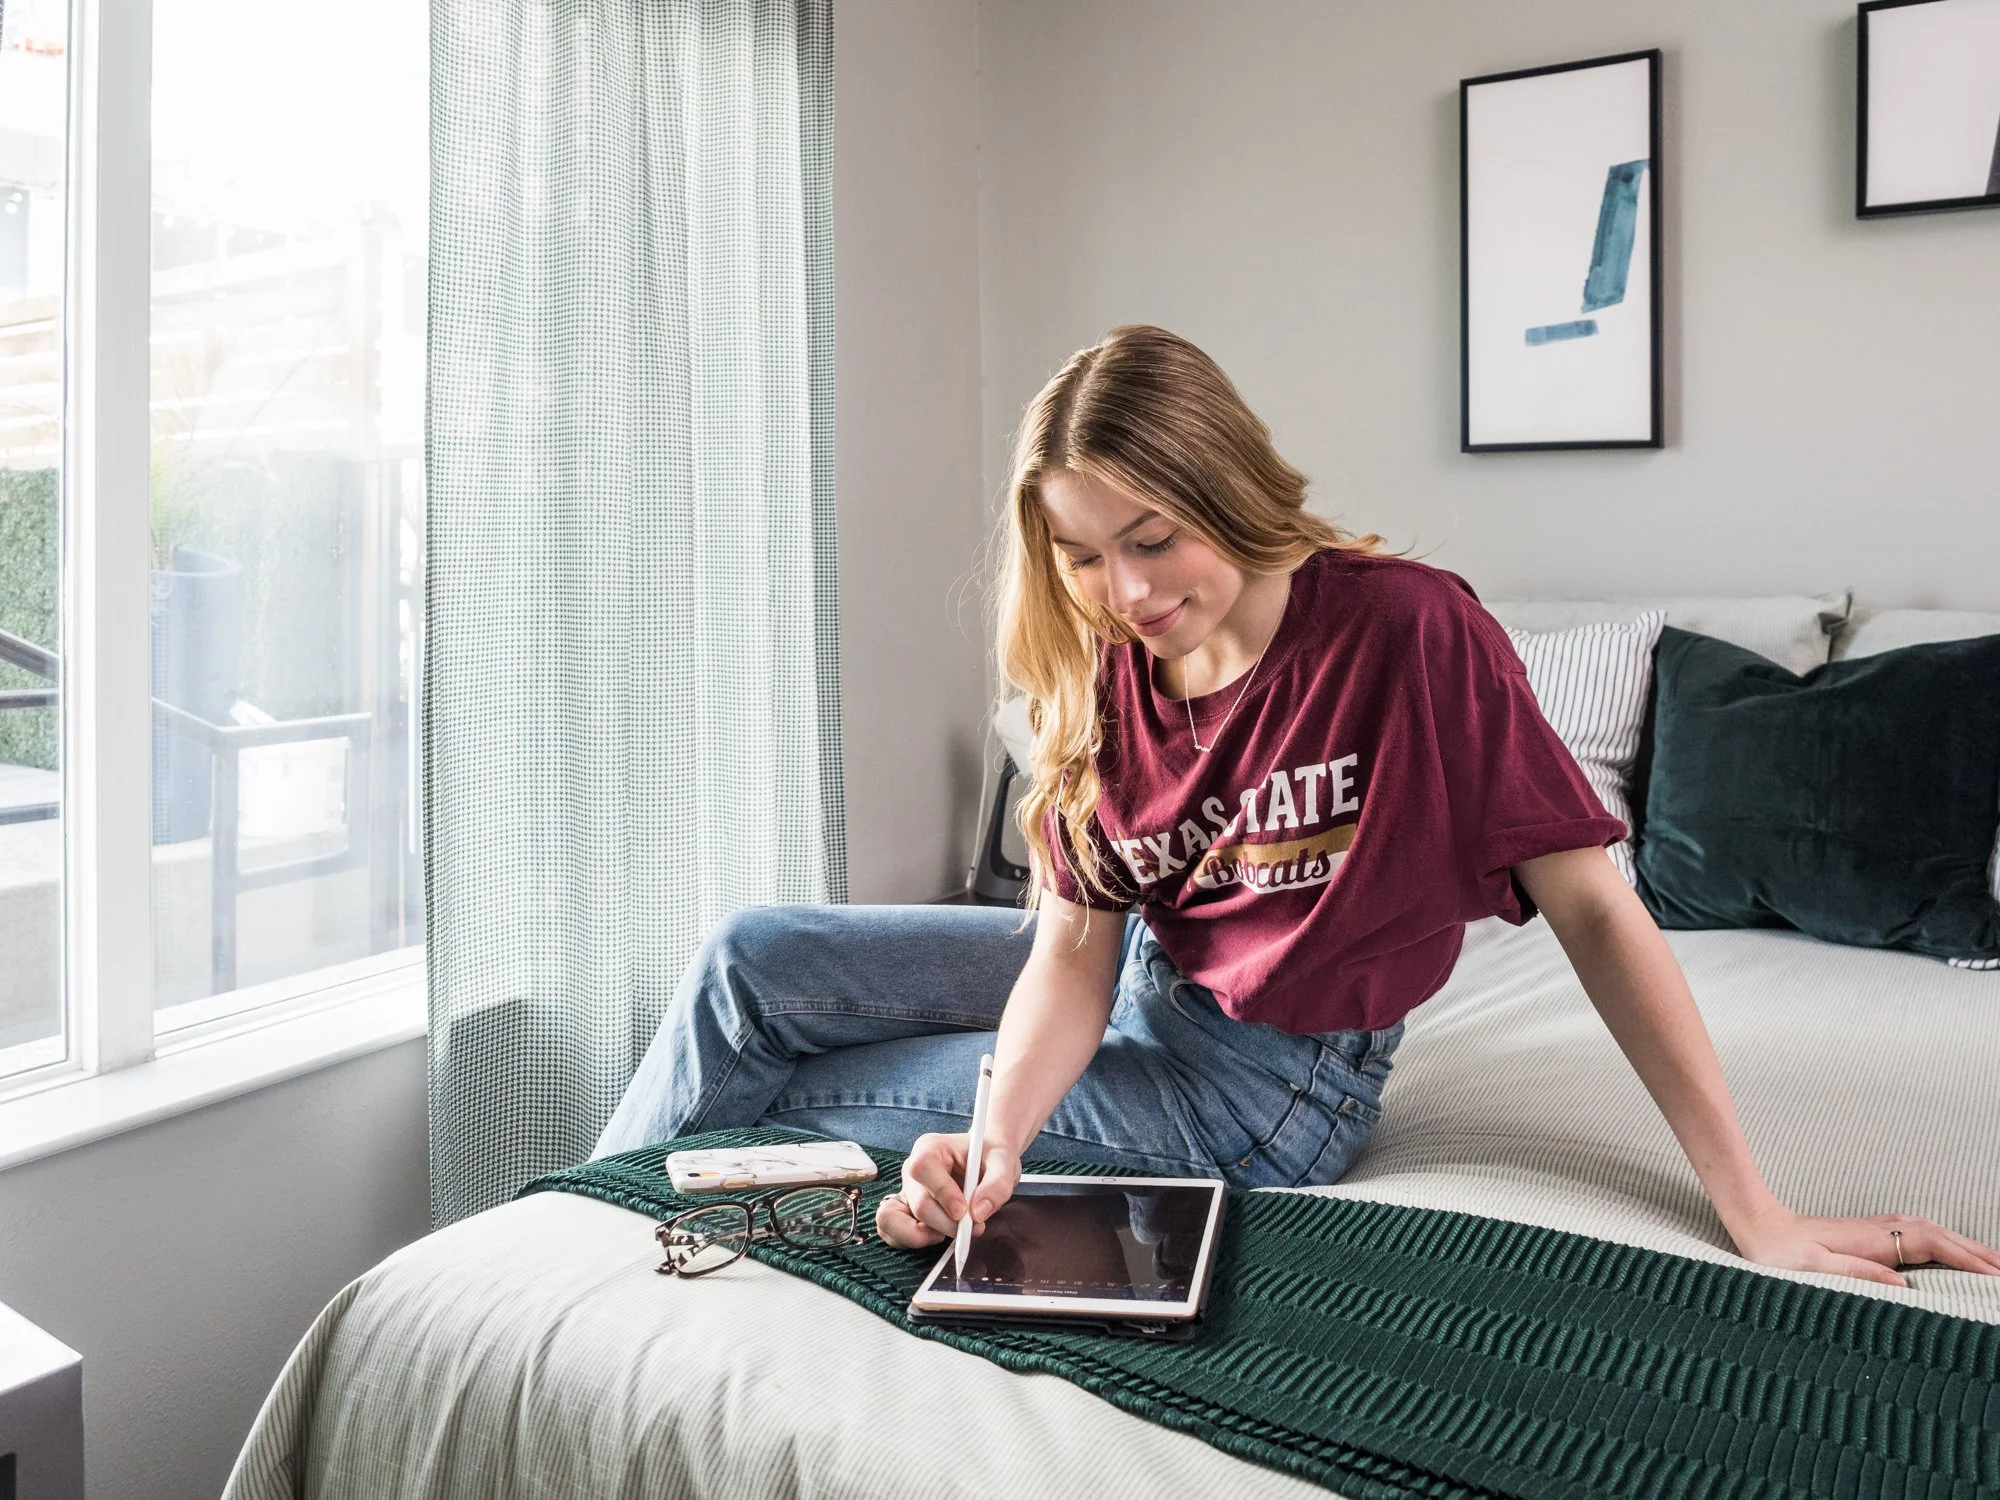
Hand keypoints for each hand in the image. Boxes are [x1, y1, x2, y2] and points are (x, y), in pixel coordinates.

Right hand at [875, 1130, 1021, 1248]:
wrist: (987, 1163)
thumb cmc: (990, 1157)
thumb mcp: (1003, 1162)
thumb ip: (996, 1185)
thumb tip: (978, 1213)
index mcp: (930, 1148)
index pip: (923, 1169)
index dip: (943, 1193)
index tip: (964, 1211)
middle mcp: (912, 1170)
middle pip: (918, 1203)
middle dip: (946, 1224)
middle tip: (972, 1228)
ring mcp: (906, 1193)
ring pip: (893, 1220)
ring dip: (921, 1236)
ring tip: (947, 1235)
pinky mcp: (907, 1212)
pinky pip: (891, 1232)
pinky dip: (911, 1242)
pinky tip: (937, 1237)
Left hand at [1729, 1207, 1999, 1288]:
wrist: (1761, 1229)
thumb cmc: (1782, 1255)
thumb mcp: (1813, 1270)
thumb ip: (1855, 1274)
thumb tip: (1901, 1286)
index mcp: (1878, 1239)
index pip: (1938, 1247)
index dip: (1972, 1262)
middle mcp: (1886, 1228)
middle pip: (1948, 1238)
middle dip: (1984, 1255)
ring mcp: (1883, 1228)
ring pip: (1940, 1235)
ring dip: (1971, 1249)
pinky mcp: (1877, 1233)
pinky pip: (1926, 1237)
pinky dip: (1952, 1245)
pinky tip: (1960, 1254)